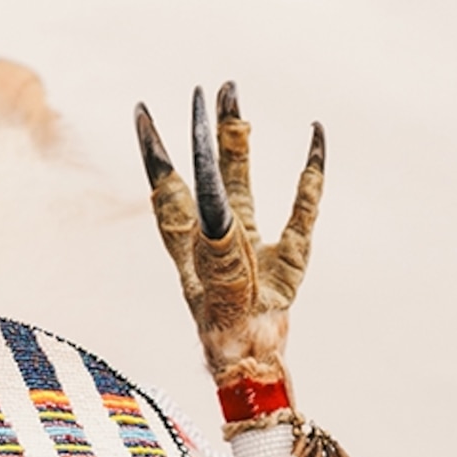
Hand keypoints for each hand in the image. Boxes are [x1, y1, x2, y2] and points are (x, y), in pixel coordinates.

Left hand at [133, 81, 324, 414]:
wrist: (253, 366)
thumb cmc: (224, 329)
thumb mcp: (215, 281)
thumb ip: (217, 241)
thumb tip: (214, 201)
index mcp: (189, 241)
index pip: (165, 184)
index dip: (152, 150)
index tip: (141, 111)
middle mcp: (217, 235)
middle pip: (210, 171)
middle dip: (209, 132)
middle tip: (216, 90)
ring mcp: (253, 245)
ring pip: (245, 183)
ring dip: (244, 147)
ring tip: (241, 108)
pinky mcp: (289, 257)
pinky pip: (301, 208)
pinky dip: (309, 174)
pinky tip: (315, 140)